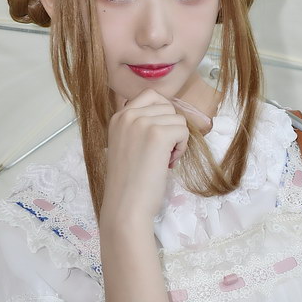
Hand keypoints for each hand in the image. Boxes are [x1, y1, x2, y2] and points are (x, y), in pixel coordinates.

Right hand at [101, 88, 191, 225]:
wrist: (125, 206)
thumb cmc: (128, 182)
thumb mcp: (126, 144)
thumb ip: (138, 126)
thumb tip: (167, 115)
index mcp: (118, 116)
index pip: (151, 96)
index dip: (162, 115)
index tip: (157, 138)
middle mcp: (128, 114)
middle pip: (168, 107)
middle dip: (170, 128)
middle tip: (161, 152)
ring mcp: (142, 122)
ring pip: (178, 119)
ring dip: (177, 140)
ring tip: (164, 160)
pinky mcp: (158, 134)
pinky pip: (183, 131)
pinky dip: (181, 148)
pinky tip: (168, 163)